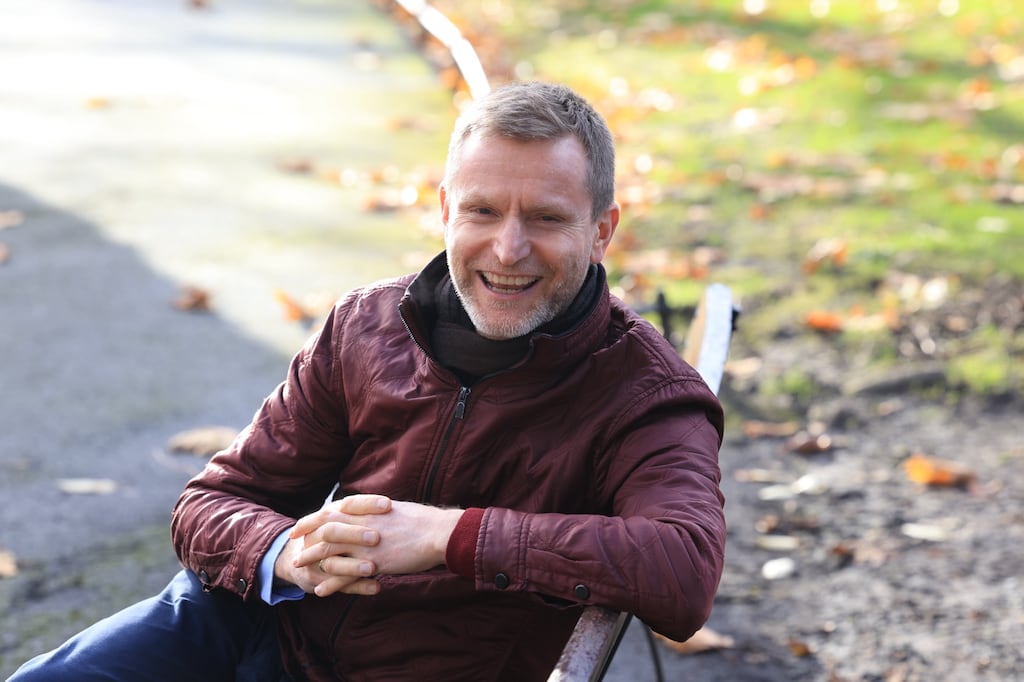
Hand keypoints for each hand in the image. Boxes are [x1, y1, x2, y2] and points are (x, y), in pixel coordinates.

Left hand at [289, 494, 463, 596]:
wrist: (439, 533)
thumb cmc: (423, 521)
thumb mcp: (395, 510)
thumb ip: (377, 514)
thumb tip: (370, 514)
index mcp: (367, 510)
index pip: (331, 511)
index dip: (312, 519)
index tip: (299, 526)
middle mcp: (362, 525)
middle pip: (324, 530)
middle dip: (305, 538)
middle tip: (293, 546)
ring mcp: (366, 545)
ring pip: (329, 552)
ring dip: (311, 559)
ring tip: (298, 568)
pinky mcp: (374, 563)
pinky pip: (346, 576)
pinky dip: (331, 583)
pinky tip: (320, 591)